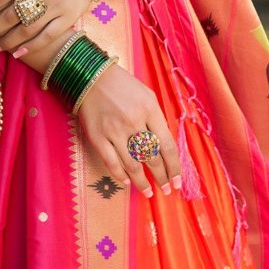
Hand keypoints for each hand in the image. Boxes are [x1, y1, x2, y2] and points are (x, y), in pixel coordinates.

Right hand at [76, 62, 182, 198]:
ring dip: (142, 182)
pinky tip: (127, 182)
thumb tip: (164, 146)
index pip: (167, 146)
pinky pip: (111, 162)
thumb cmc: (122, 85)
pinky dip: (120, 175)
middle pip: (152, 158)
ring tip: (148, 192)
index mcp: (149, 109)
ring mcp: (114, 130)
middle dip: (162, 178)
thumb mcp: (147, 95)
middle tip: (166, 190)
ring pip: (133, 165)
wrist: (91, 76)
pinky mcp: (97, 136)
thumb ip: (157, 119)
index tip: (177, 181)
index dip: (174, 168)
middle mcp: (134, 121)